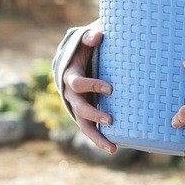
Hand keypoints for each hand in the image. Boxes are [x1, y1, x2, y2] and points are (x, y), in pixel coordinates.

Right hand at [61, 26, 116, 153]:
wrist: (75, 59)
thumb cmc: (84, 49)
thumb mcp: (84, 41)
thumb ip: (90, 37)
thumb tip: (98, 36)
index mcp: (70, 76)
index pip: (78, 84)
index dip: (92, 86)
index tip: (110, 88)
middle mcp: (70, 95)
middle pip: (79, 109)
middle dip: (94, 115)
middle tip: (110, 119)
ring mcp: (77, 106)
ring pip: (83, 126)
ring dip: (96, 137)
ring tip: (113, 148)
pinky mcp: (84, 113)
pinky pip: (89, 129)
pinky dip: (99, 139)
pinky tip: (114, 148)